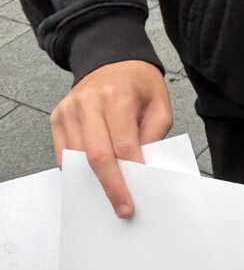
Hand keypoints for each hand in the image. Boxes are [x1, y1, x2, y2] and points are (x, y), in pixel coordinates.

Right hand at [50, 60, 172, 218]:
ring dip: (93, 181)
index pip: (123, 143)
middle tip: (123, 209)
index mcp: (118, 96)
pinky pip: (63, 152)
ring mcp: (69, 109)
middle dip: (111, 186)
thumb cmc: (139, 85)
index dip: (131, 172)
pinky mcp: (57, 116)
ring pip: (77, 156)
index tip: (138, 194)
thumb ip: (154, 136)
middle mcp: (89, 101)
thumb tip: (144, 169)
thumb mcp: (160, 105)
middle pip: (96, 154)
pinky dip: (76, 170)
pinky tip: (92, 181)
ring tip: (110, 197)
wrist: (111, 60)